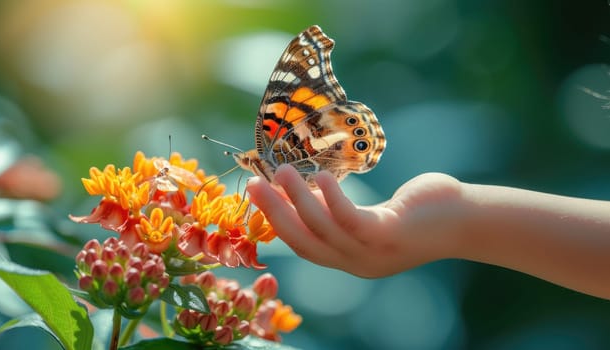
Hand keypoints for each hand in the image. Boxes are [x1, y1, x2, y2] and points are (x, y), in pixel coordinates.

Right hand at [246, 165, 463, 277]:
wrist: (465, 220)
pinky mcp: (387, 235)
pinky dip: (331, 199)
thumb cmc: (420, 212)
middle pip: (304, 241)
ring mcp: (372, 252)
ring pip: (322, 229)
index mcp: (351, 258)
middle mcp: (357, 262)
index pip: (304, 245)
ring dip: (297, 200)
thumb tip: (314, 190)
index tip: (258, 196)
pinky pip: (350, 219)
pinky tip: (321, 177)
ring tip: (282, 171)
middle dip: (275, 214)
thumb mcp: (375, 216)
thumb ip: (346, 213)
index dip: (278, 223)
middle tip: (253, 185)